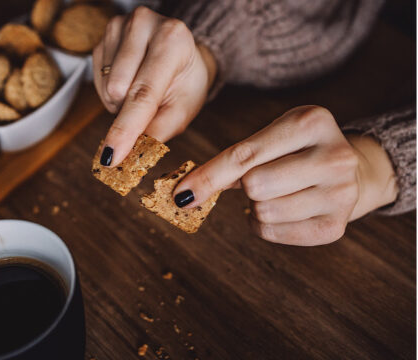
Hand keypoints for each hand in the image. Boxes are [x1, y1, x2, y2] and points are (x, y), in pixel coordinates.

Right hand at [92, 6, 216, 166]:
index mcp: (172, 39)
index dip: (126, 128)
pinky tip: (128, 82)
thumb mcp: (184, 108)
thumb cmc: (185, 81)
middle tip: (150, 107)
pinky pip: (97, 80)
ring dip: (120, 102)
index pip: (143, 93)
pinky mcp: (103, 36)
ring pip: (105, 87)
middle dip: (128, 113)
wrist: (181, 53)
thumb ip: (159, 131)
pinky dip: (111, 92)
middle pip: (119, 90)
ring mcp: (120, 26)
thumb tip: (132, 153)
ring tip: (140, 90)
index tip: (111, 157)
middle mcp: (144, 24)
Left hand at [173, 106, 397, 245]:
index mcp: (313, 121)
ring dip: (256, 207)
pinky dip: (266, 225)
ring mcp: (341, 193)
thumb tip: (186, 192)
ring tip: (278, 192)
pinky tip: (285, 209)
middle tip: (262, 179)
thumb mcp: (270, 138)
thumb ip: (231, 160)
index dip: (208, 176)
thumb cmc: (296, 150)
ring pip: (263, 212)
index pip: (245, 155)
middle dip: (246, 187)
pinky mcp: (337, 226)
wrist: (352, 169)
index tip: (181, 194)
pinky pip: (273, 233)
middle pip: (254, 186)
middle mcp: (335, 156)